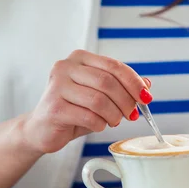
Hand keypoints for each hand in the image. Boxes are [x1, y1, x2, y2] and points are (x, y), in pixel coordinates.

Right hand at [22, 50, 151, 153]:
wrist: (41, 129)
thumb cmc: (72, 110)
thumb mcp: (99, 95)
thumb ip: (121, 87)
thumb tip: (147, 84)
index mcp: (79, 58)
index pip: (114, 66)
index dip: (134, 82)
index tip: (146, 97)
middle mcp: (65, 67)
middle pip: (107, 82)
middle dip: (126, 101)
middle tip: (132, 114)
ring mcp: (57, 87)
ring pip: (99, 100)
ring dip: (114, 115)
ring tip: (114, 121)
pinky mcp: (54, 108)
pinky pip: (88, 116)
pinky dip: (100, 124)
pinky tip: (98, 125)